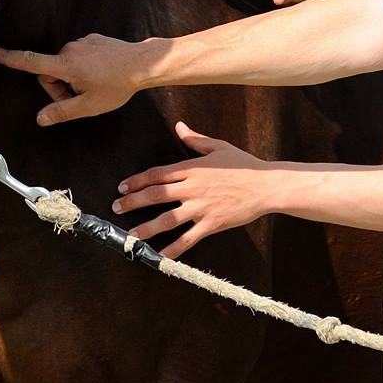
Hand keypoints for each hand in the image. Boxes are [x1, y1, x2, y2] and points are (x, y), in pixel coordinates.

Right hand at [0, 34, 148, 124]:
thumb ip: (62, 112)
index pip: (31, 62)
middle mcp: (70, 49)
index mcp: (65, 65)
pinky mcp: (92, 39)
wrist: (143, 63)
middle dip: (59, 87)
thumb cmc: (117, 85)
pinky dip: (84, 67)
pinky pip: (79, 55)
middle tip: (80, 98)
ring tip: (95, 86)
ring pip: (65, 64)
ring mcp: (82, 42)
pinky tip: (101, 74)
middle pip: (50, 71)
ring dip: (72, 77)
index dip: (10, 58)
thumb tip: (41, 118)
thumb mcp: (89, 106)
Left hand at [113, 122, 281, 259]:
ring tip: (132, 235)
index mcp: (192, 168)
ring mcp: (202, 207)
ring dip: (147, 227)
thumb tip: (178, 126)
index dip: (137, 181)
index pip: (157, 174)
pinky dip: (173, 249)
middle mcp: (193, 188)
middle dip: (133, 202)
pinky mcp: (212, 224)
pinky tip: (160, 256)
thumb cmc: (243, 164)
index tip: (122, 187)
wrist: (266, 185)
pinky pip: (188, 238)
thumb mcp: (218, 147)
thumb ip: (195, 139)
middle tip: (117, 208)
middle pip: (156, 195)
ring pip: (168, 219)